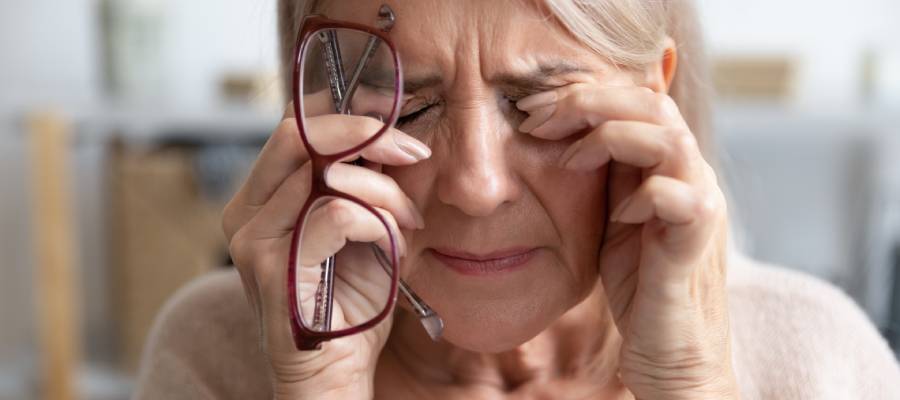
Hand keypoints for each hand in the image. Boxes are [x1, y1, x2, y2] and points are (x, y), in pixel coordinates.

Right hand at [222, 96, 429, 398]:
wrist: (334, 375)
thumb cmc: (350, 304)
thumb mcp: (362, 230)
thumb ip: (363, 185)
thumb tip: (391, 137)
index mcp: (262, 199)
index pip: (295, 128)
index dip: (349, 117)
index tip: (398, 131)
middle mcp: (245, 213)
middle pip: (298, 134)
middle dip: (368, 135)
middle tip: (413, 154)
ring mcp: (253, 239)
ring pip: (325, 174)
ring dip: (384, 192)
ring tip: (409, 222)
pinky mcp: (273, 267)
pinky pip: (337, 214)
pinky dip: (378, 222)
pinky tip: (394, 245)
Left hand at [518, 84, 737, 398]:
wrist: (671, 350)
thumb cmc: (640, 284)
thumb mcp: (612, 216)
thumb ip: (605, 174)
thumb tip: (563, 133)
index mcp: (670, 164)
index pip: (637, 100)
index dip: (584, 94)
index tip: (532, 109)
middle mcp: (693, 175)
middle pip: (652, 103)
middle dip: (587, 102)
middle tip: (537, 119)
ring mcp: (701, 205)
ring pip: (668, 138)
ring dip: (609, 138)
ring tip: (568, 159)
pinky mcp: (697, 242)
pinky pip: (678, 198)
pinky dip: (643, 196)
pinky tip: (617, 215)